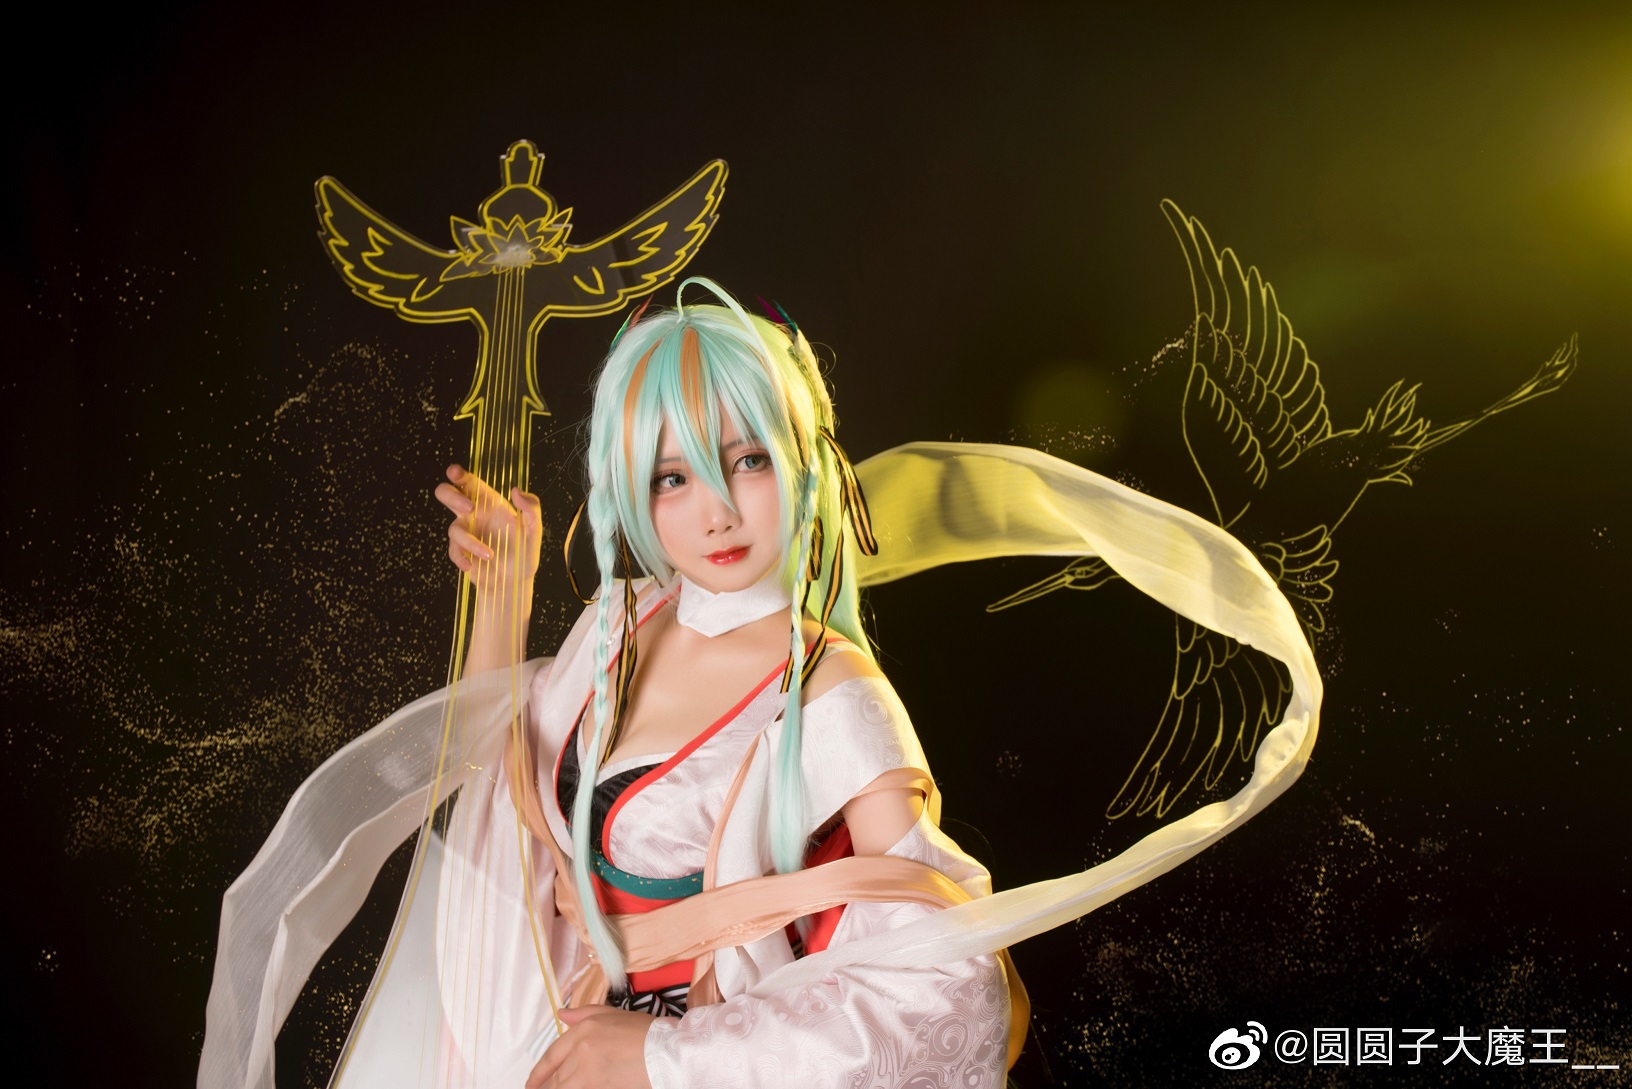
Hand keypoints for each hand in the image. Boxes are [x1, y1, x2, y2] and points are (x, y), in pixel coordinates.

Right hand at [435, 464, 541, 594]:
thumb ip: (531, 508)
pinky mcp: (461, 551)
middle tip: (470, 509)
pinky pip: (453, 551)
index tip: (455, 472)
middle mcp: (474, 514)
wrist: (515, 581)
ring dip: (471, 542)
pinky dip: (461, 558)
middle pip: (447, 494)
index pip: (469, 482)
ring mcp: (466, 532)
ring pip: (454, 528)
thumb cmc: (524, 552)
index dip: (458, 473)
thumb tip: (516, 491)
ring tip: (490, 555)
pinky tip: (472, 565)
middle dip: (452, 496)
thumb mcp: (534, 530)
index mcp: (490, 503)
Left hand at [526, 1006, 654, 1088]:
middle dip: (545, 1087)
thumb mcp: (614, 1014)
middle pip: (554, 1077)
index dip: (537, 1074)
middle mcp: (581, 1050)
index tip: (531, 1085)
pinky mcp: (597, 1087)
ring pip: (561, 1088)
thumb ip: (583, 1014)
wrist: (668, 1051)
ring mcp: (587, 1071)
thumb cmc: (647, 1033)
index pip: (551, 1055)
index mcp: (583, 1029)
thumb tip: (561, 1014)